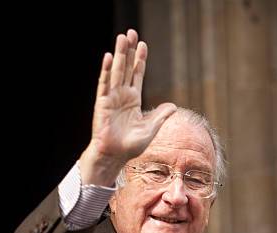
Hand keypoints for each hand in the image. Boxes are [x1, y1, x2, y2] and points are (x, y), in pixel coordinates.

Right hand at [81, 29, 175, 185]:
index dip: (140, 60)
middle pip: (126, 68)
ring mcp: (112, 98)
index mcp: (133, 101)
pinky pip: (104, 84)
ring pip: (116, 71)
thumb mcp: (151, 130)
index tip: (143, 44)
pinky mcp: (103, 103)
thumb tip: (173, 106)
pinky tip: (109, 57)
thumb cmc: (131, 146)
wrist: (115, 156)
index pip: (137, 75)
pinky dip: (106, 70)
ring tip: (121, 37)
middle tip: (130, 32)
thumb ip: (161, 116)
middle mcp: (122, 96)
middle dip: (129, 51)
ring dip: (119, 54)